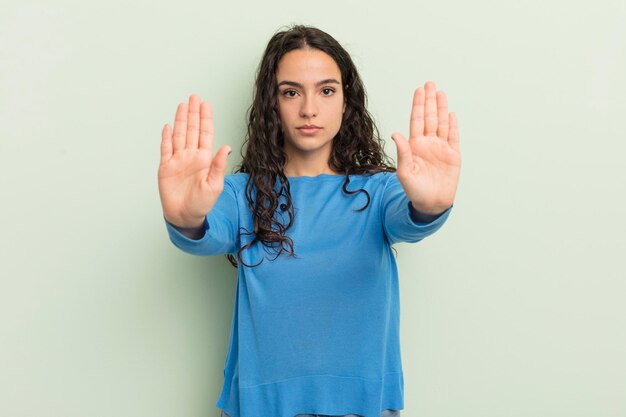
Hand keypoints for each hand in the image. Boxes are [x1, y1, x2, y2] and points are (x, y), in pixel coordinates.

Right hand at [158, 94, 231, 227]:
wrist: (185, 216)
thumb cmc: (202, 204)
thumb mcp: (214, 185)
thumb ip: (218, 165)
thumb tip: (226, 147)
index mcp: (204, 159)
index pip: (205, 134)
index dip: (205, 119)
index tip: (205, 104)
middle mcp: (191, 157)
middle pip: (192, 130)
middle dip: (193, 113)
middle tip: (194, 97)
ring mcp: (178, 161)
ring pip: (179, 135)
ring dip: (180, 120)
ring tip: (183, 105)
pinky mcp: (166, 167)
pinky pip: (165, 149)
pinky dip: (166, 138)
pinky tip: (168, 126)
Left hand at [391, 81, 460, 214]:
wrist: (431, 204)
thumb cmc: (414, 191)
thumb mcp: (405, 172)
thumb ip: (402, 152)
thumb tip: (396, 133)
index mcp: (415, 146)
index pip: (417, 121)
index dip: (418, 105)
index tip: (419, 90)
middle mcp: (428, 144)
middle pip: (429, 118)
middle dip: (429, 101)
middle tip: (429, 84)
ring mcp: (441, 148)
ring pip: (441, 123)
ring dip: (441, 108)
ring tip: (440, 93)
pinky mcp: (453, 156)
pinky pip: (453, 137)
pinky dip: (452, 126)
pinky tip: (451, 114)